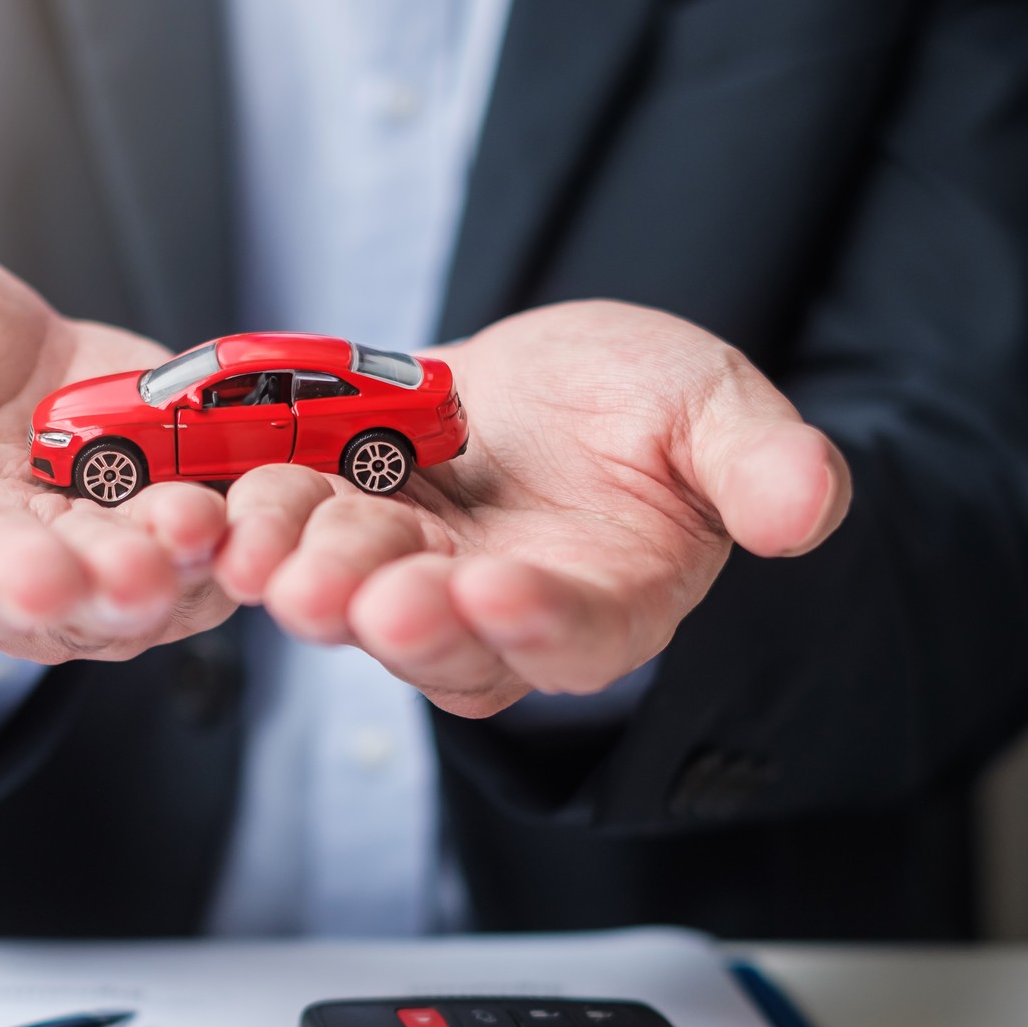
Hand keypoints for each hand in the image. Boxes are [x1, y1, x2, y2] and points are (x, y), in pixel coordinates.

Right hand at [0, 226, 232, 662]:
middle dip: (41, 587)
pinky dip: (216, 545)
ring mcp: (60, 552)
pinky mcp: (141, 529)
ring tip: (179, 541)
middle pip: (4, 586)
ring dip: (147, 574)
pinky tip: (243, 516)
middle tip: (69, 579)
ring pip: (107, 588)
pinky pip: (187, 558)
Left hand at [213, 301, 851, 716]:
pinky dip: (253, 521)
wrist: (547, 387)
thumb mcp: (713, 411)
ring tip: (266, 549)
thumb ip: (761, 464)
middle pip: (442, 639)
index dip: (537, 619)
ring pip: (351, 596)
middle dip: (395, 615)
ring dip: (305, 574)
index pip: (572, 634)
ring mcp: (406, 582)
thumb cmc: (642, 405)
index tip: (499, 593)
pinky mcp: (337, 534)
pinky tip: (216, 503)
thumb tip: (810, 508)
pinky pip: (290, 537)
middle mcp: (493, 618)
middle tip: (353, 596)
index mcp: (601, 606)